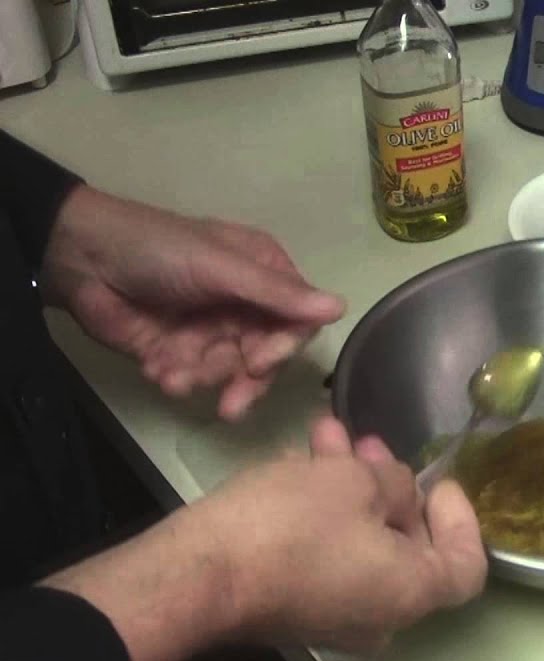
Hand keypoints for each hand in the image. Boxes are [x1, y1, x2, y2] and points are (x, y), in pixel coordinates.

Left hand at [41, 186, 344, 419]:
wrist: (80, 257)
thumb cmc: (160, 250)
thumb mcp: (222, 267)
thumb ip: (278, 294)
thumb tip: (343, 308)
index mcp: (264, 275)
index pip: (295, 322)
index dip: (282, 348)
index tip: (259, 364)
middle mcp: (245, 304)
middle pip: (266, 357)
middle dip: (243, 380)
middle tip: (228, 405)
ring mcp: (211, 330)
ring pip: (228, 373)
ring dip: (202, 377)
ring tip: (170, 374)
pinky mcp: (178, 352)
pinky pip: (192, 378)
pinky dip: (176, 378)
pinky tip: (155, 369)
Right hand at [42, 417, 486, 660]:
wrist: (197, 575)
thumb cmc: (290, 525)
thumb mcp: (354, 481)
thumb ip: (394, 482)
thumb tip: (399, 490)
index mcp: (411, 593)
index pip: (466, 564)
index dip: (460, 517)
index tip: (438, 478)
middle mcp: (380, 616)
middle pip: (409, 547)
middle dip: (390, 486)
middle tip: (373, 445)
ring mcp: (333, 616)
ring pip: (359, 542)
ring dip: (348, 486)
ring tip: (328, 435)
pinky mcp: (291, 607)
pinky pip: (324, 556)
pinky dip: (321, 511)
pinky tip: (297, 463)